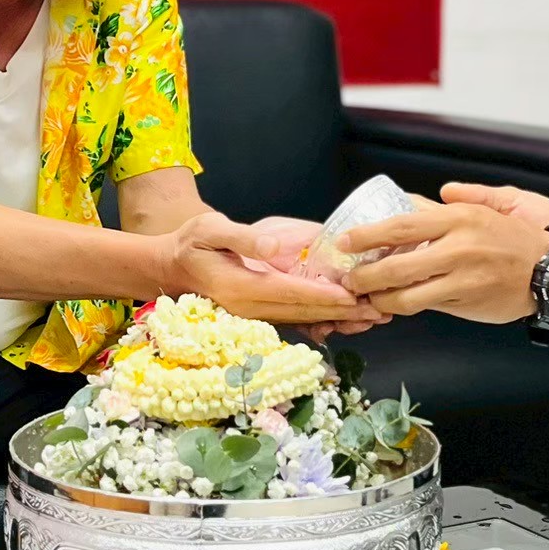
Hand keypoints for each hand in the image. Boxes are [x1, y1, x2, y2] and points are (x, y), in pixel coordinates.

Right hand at [157, 212, 372, 324]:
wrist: (170, 266)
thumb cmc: (191, 242)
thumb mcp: (211, 230)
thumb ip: (244, 239)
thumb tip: (272, 249)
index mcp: (243, 288)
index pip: (292, 293)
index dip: (325, 295)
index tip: (354, 296)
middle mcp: (252, 307)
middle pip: (305, 312)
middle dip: (343, 312)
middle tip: (378, 309)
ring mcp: (256, 314)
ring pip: (304, 319)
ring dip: (338, 319)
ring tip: (372, 317)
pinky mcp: (260, 312)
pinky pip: (296, 318)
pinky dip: (323, 318)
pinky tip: (346, 318)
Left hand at [338, 183, 548, 323]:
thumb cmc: (528, 237)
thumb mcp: (504, 202)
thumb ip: (470, 196)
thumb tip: (441, 192)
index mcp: (461, 218)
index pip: (402, 224)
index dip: (368, 234)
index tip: (344, 241)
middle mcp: (459, 248)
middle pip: (396, 265)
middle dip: (365, 275)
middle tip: (348, 278)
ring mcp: (463, 279)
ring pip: (408, 295)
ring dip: (381, 299)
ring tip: (366, 297)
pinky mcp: (468, 303)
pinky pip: (428, 307)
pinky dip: (406, 307)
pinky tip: (394, 306)